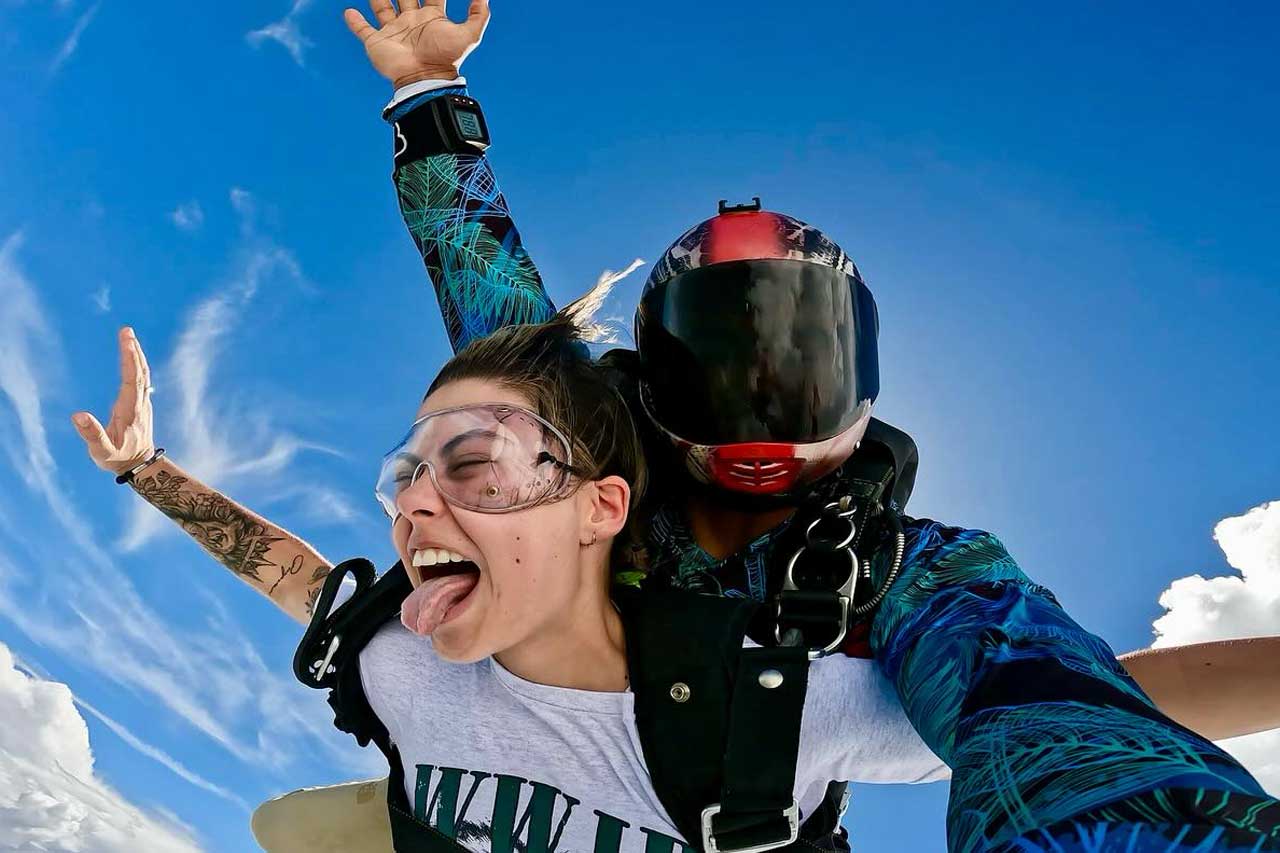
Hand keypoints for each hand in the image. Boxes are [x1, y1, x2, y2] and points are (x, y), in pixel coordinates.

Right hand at [72, 327, 155, 475]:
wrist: (140, 465)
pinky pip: (141, 380)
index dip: (129, 360)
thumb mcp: (102, 452)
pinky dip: (136, 365)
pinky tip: (132, 357)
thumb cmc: (118, 459)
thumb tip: (78, 415)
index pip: (132, 379)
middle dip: (133, 351)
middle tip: (126, 330)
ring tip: (128, 337)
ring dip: (136, 355)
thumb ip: (92, 435)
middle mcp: (140, 403)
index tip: (126, 341)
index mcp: (131, 410)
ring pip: (143, 375)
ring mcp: (142, 403)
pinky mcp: (141, 405)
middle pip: (140, 372)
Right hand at [344, 0, 491, 88]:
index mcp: (430, 17)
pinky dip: (355, 22)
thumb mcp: (469, 35)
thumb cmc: (446, 59)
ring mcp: (394, 31)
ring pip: (382, 7)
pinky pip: (363, 30)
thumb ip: (478, 15)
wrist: (425, 79)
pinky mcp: (377, 43)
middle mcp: (411, 21)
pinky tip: (349, 12)